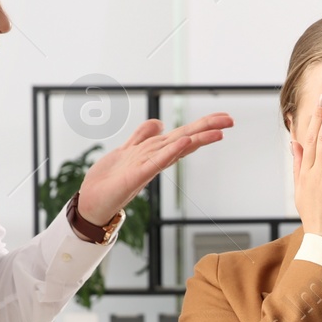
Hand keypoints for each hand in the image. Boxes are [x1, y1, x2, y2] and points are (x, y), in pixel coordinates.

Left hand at [77, 112, 233, 223]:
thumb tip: (158, 123)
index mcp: (154, 152)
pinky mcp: (137, 176)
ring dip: (197, 139)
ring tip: (219, 131)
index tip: (223, 118)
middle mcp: (155, 158)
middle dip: (207, 128)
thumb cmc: (109, 181)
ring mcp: (147, 167)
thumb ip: (142, 136)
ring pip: (176, 148)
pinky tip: (185, 142)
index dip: (202, 125)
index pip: (183, 134)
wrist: (91, 203)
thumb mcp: (126, 150)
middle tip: (231, 120)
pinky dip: (172, 151)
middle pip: (185, 139)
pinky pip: (157, 161)